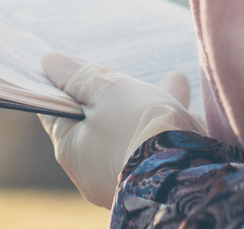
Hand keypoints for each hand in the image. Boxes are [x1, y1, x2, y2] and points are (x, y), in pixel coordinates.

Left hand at [36, 51, 202, 205]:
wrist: (187, 177)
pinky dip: (173, 128)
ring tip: (177, 79)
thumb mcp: (106, 90)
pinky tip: (194, 113)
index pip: (56, 111)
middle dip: (116, 91)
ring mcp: (126, 177)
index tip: (64, 65)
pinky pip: (161, 148)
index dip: (59, 84)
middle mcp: (94, 169)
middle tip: (120, 68)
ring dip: (155, 104)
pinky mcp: (158, 181)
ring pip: (136, 132)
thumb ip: (77, 76)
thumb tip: (49, 62)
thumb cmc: (138, 128)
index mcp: (72, 150)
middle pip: (98, 119)